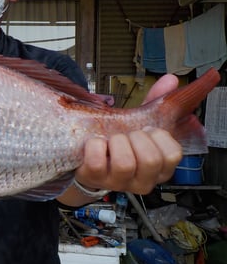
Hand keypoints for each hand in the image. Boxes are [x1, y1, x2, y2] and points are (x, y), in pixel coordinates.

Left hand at [75, 74, 182, 194]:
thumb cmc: (119, 145)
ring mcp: (118, 182)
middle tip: (127, 136)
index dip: (158, 136)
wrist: (89, 161)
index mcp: (160, 168)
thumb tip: (170, 80)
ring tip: (111, 141)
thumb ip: (155, 103)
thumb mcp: (139, 126)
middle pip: (150, 159)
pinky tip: (96, 144)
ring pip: (125, 163)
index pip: (173, 154)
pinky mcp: (94, 178)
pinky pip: (97, 161)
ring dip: (116, 143)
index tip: (147, 130)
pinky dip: (95, 145)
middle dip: (136, 138)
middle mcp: (142, 180)